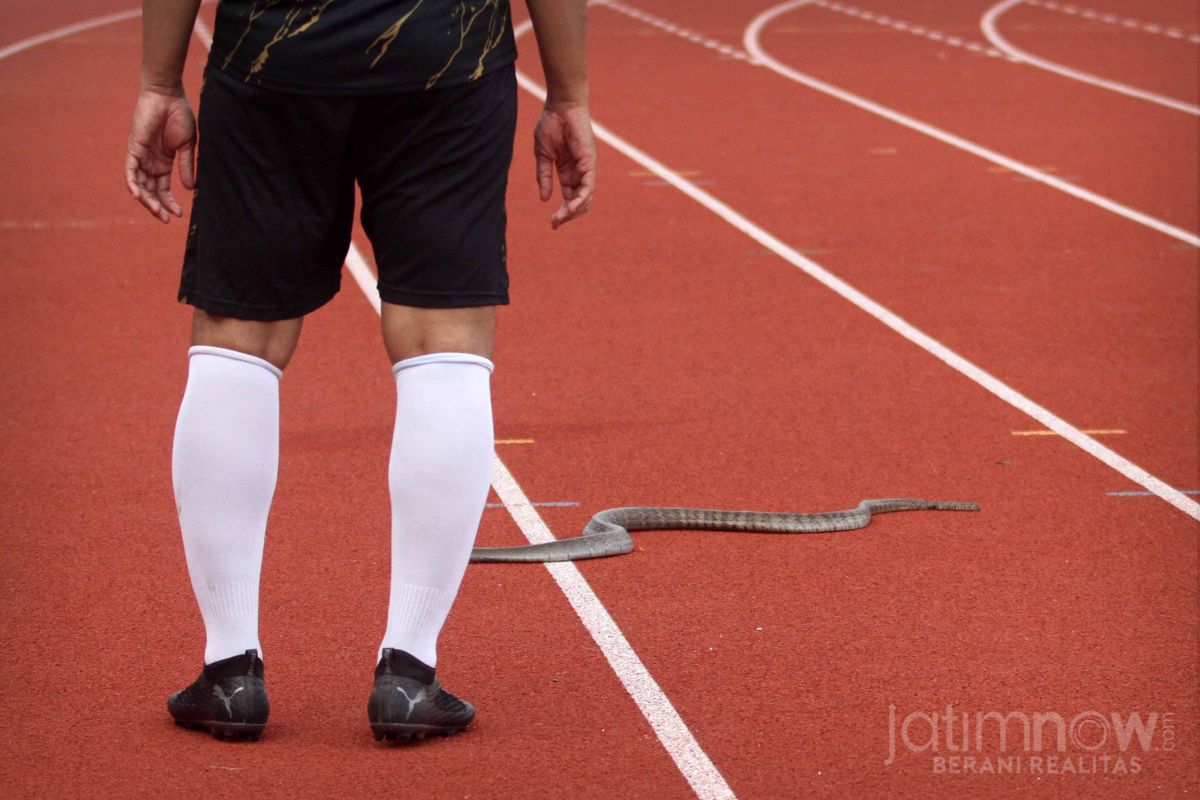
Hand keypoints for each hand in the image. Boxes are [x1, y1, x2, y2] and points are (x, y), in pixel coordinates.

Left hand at [125, 87, 195, 222]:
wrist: (167, 96)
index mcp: (164, 163)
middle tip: (166, 219)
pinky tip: (140, 197)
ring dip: (147, 200)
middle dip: (157, 207)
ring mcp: (141, 157)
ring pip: (140, 185)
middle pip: (151, 191)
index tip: (179, 214)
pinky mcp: (134, 149)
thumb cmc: (179, 116)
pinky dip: (133, 185)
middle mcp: (150, 162)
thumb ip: (186, 166)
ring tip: (157, 212)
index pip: (163, 189)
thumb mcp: (186, 146)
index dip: (169, 203)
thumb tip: (190, 189)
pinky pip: (130, 172)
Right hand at [533, 102, 595, 229]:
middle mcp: (579, 172)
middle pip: (579, 202)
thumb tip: (544, 199)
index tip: (553, 224)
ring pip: (585, 198)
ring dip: (573, 212)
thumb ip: (545, 177)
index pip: (569, 197)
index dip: (563, 212)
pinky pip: (588, 187)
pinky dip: (580, 200)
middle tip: (555, 224)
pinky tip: (569, 208)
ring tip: (560, 218)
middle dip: (568, 216)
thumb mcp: (543, 155)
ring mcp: (586, 168)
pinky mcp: (589, 163)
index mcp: (568, 171)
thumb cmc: (551, 125)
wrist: (560, 106)